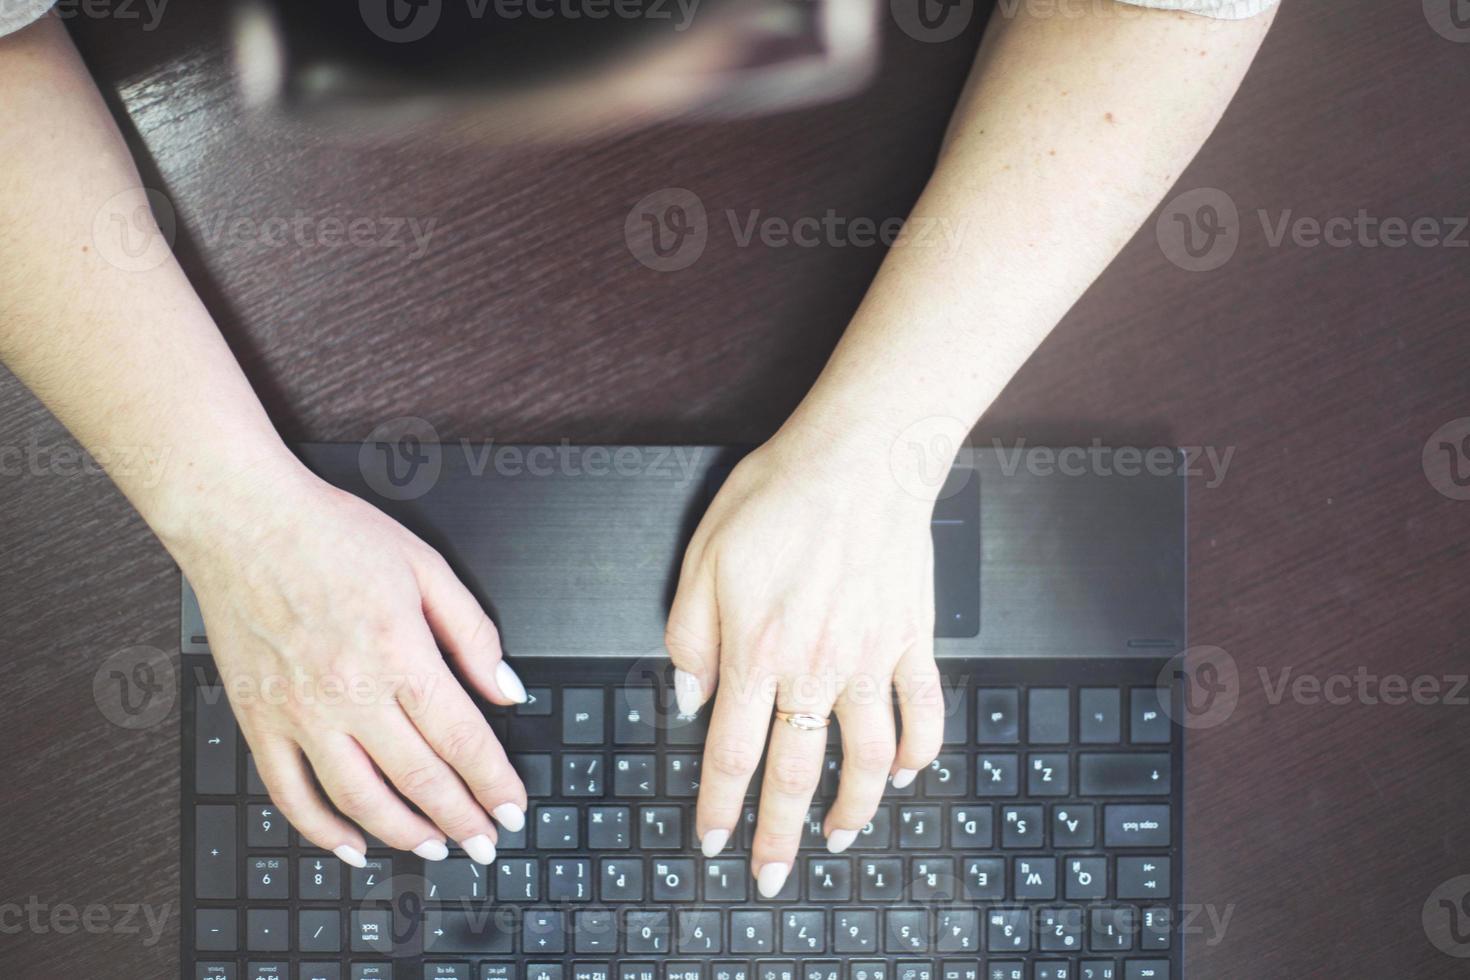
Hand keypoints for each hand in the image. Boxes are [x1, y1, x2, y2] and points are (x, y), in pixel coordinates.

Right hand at [175, 459, 526, 867]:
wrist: (243, 520)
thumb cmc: (330, 534)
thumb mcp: (426, 567)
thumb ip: (473, 633)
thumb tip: (505, 688)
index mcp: (399, 653)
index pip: (461, 738)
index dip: (493, 783)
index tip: (512, 808)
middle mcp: (350, 692)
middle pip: (420, 778)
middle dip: (461, 819)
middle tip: (485, 842)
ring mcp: (301, 713)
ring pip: (360, 799)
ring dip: (404, 834)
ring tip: (435, 849)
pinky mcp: (259, 720)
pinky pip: (291, 795)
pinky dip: (323, 831)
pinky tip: (352, 846)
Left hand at [666, 432, 945, 896]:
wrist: (862, 456)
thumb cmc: (780, 494)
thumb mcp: (703, 555)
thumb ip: (688, 633)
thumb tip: (689, 696)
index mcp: (757, 649)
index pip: (732, 752)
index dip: (721, 805)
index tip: (714, 839)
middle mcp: (817, 666)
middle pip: (796, 773)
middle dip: (780, 835)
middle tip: (773, 875)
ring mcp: (873, 658)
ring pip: (869, 759)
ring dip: (854, 809)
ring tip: (840, 837)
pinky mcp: (914, 640)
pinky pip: (926, 713)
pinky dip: (921, 753)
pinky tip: (907, 774)